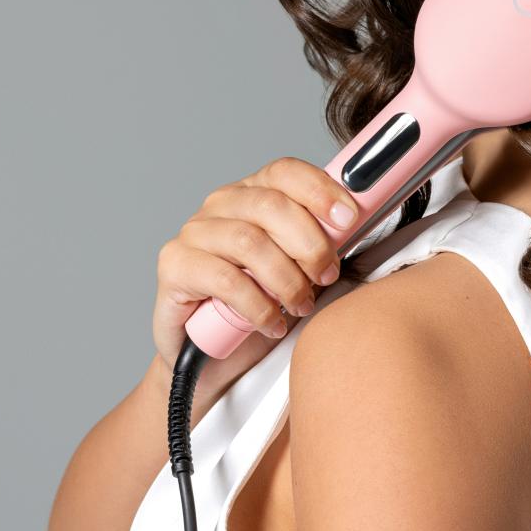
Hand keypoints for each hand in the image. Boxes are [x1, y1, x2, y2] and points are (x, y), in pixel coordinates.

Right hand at [151, 155, 361, 393]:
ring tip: (302, 305)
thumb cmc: (259, 305)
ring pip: (250, 242)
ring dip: (286, 278)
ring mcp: (194, 232)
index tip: (349, 217)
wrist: (208, 359)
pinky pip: (225, 279)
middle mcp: (221, 204)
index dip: (320, 189)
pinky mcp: (174, 266)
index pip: (286, 172)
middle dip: (309, 243)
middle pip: (272, 205)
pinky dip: (258, 305)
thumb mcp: (297, 269)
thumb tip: (356, 224)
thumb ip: (319, 242)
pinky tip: (272, 323)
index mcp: (254, 192)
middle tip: (327, 275)